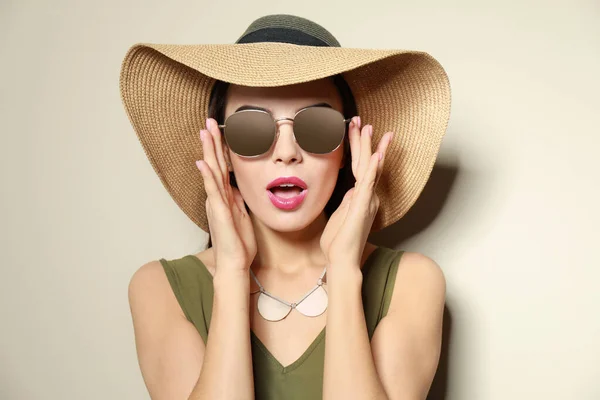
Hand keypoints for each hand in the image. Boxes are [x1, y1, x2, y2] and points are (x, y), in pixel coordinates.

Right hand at [195, 118, 256, 275]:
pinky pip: (212, 190)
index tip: (220, 130)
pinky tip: (203, 162)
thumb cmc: (239, 243)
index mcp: (225, 196)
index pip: (223, 166)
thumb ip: (238, 200)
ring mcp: (216, 203)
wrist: (235, 262)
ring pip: (212, 171)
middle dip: (212, 141)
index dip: (221, 148)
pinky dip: (207, 176)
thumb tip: (237, 187)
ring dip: (209, 151)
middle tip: (208, 121)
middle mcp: (218, 196)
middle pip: (215, 163)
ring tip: (204, 132)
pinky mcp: (218, 212)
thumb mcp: (242, 215)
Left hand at [319, 116, 392, 268]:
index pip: (360, 166)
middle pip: (366, 162)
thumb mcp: (339, 215)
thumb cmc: (338, 243)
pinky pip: (369, 184)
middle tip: (362, 121)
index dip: (358, 148)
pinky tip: (377, 155)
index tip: (356, 130)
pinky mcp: (362, 207)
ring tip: (370, 128)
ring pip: (369, 168)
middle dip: (363, 140)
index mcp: (359, 197)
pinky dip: (373, 169)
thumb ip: (345, 202)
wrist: (341, 260)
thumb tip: (348, 191)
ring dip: (370, 147)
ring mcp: (366, 200)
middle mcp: (366, 196)